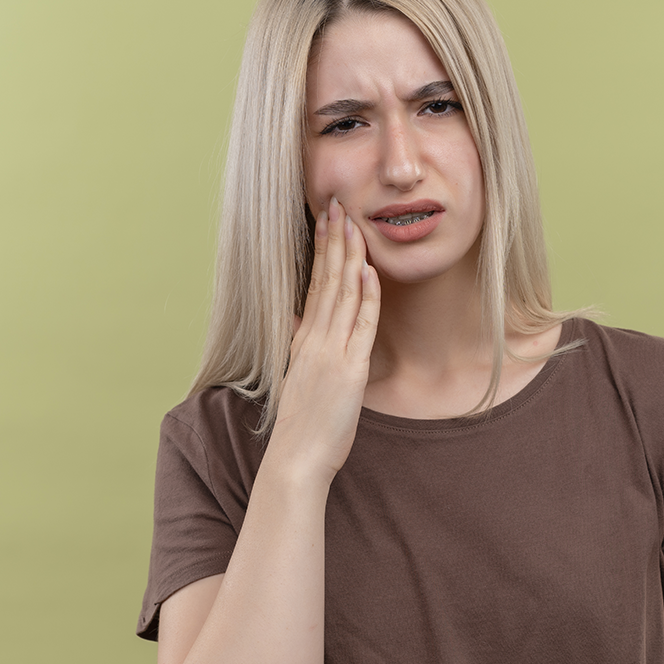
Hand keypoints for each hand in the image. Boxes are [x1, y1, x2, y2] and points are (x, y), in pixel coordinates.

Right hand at [271, 197, 380, 482]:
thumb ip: (304, 348)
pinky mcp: (348, 370)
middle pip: (327, 280)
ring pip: (341, 294)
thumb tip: (300, 324)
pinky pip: (359, 325)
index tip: (327, 221)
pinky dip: (365, 297)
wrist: (296, 458)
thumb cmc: (303, 426)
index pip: (315, 284)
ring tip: (352, 223)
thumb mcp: (301, 379)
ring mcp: (330, 352)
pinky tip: (367, 271)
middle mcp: (315, 340)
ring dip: (348, 257)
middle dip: (334, 240)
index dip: (323, 251)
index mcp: (304, 340)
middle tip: (337, 205)